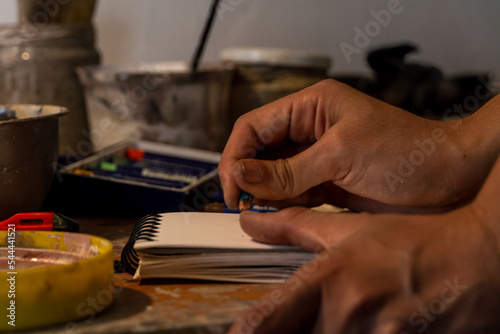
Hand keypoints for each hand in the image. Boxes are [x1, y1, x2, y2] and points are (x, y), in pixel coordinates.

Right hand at [218, 79, 497, 212]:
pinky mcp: (325, 182)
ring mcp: (316, 158)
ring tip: (262, 210)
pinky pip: (291, 193)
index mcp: (311, 107)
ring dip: (264, 193)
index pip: (254, 126)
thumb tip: (240, 173)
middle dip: (248, 177)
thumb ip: (287, 170)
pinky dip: (282, 205)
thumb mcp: (341, 156)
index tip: (231, 187)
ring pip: (272, 175)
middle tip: (243, 203)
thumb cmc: (407, 151)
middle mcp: (309, 129)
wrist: (450, 178)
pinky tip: (281, 214)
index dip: (235, 156)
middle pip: (258, 151)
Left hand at [228, 205, 499, 332]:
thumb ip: (292, 227)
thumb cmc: (412, 242)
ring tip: (336, 317)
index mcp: (327, 282)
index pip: (264, 322)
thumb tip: (250, 222)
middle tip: (288, 324)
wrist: (474, 261)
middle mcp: (345, 318)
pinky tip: (359, 325)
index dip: (243, 333)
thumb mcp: (347, 227)